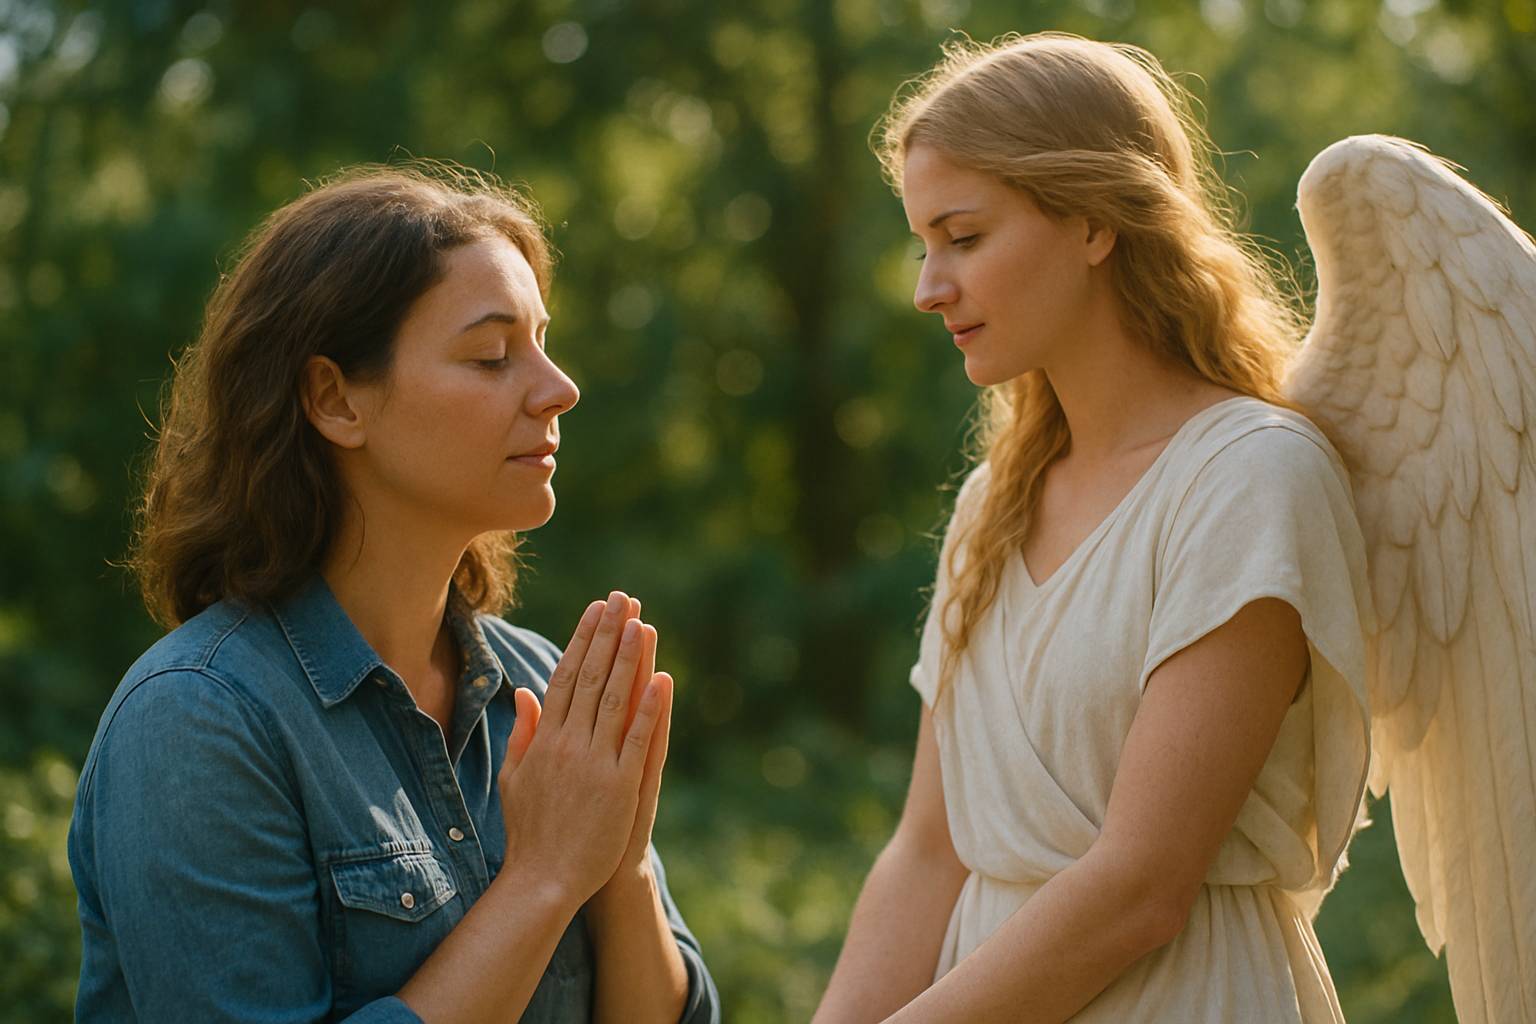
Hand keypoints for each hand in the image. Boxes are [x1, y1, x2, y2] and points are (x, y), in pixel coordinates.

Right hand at [496, 592, 663, 906]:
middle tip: (622, 599)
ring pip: (614, 700)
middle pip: (590, 678)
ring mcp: (595, 764)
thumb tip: (524, 691)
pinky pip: (637, 740)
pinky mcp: (620, 786)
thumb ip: (522, 732)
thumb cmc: (528, 830)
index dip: (581, 640)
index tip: (595, 610)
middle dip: (607, 635)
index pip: (564, 677)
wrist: (543, 880)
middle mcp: (568, 745)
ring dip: (628, 659)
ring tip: (640, 622)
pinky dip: (650, 709)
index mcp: (544, 740)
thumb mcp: (514, 776)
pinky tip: (662, 678)